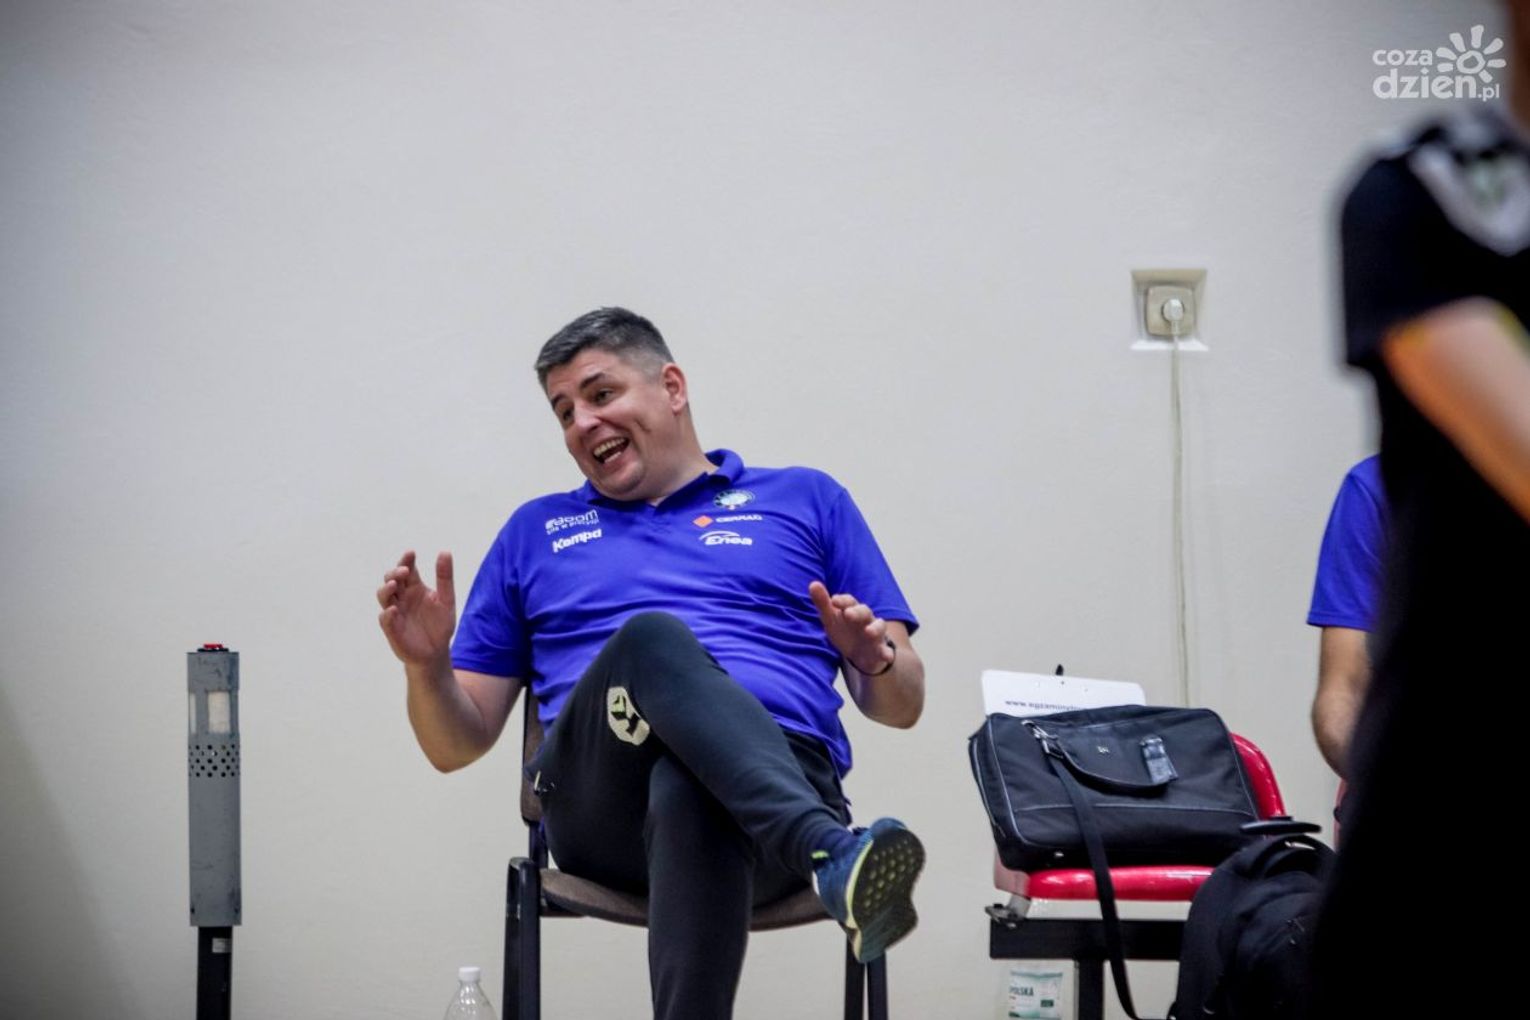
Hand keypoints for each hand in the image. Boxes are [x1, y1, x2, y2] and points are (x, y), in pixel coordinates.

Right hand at [377, 550, 455, 667]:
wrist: (437, 652)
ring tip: (394, 584)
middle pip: (391, 579)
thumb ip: (445, 578)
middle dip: (394, 573)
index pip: (407, 569)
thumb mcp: (447, 600)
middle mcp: (402, 598)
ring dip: (386, 589)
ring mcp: (395, 613)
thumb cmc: (440, 625)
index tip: (411, 553)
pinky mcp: (392, 630)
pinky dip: (387, 614)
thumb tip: (445, 552)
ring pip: (383, 597)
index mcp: (414, 588)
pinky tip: (393, 609)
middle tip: (404, 570)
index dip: (406, 560)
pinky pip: (385, 620)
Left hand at [808, 580, 893, 675]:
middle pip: (864, 612)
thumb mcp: (831, 619)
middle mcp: (866, 620)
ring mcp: (875, 635)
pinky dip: (887, 654)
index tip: (834, 601)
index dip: (843, 601)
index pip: (849, 602)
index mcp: (853, 610)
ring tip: (869, 632)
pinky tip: (887, 657)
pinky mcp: (881, 651)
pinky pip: (886, 651)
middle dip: (857, 612)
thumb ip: (823, 603)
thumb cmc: (845, 631)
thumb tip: (813, 584)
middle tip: (848, 614)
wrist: (861, 653)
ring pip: (879, 628)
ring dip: (875, 629)